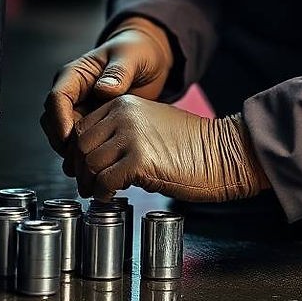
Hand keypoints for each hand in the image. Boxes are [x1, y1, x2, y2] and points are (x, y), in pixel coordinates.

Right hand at [41, 17, 172, 159]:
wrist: (149, 59)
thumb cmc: (137, 51)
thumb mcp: (131, 57)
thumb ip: (118, 72)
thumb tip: (103, 89)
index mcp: (75, 74)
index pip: (56, 99)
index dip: (60, 120)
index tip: (71, 139)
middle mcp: (72, 93)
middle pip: (53, 122)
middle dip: (64, 142)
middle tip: (82, 159)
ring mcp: (80, 109)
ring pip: (63, 136)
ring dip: (73, 152)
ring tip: (90, 166)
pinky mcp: (92, 123)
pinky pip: (81, 142)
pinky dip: (86, 154)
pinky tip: (100, 163)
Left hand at [68, 96, 269, 200]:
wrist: (223, 152)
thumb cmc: (191, 144)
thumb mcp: (149, 125)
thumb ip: (122, 131)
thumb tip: (95, 154)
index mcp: (124, 103)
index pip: (82, 128)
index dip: (78, 153)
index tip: (84, 169)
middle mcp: (123, 114)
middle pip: (80, 146)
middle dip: (80, 170)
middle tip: (89, 185)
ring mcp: (131, 136)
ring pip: (89, 164)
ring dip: (90, 184)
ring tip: (100, 193)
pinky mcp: (140, 160)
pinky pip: (104, 181)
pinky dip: (103, 193)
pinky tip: (111, 197)